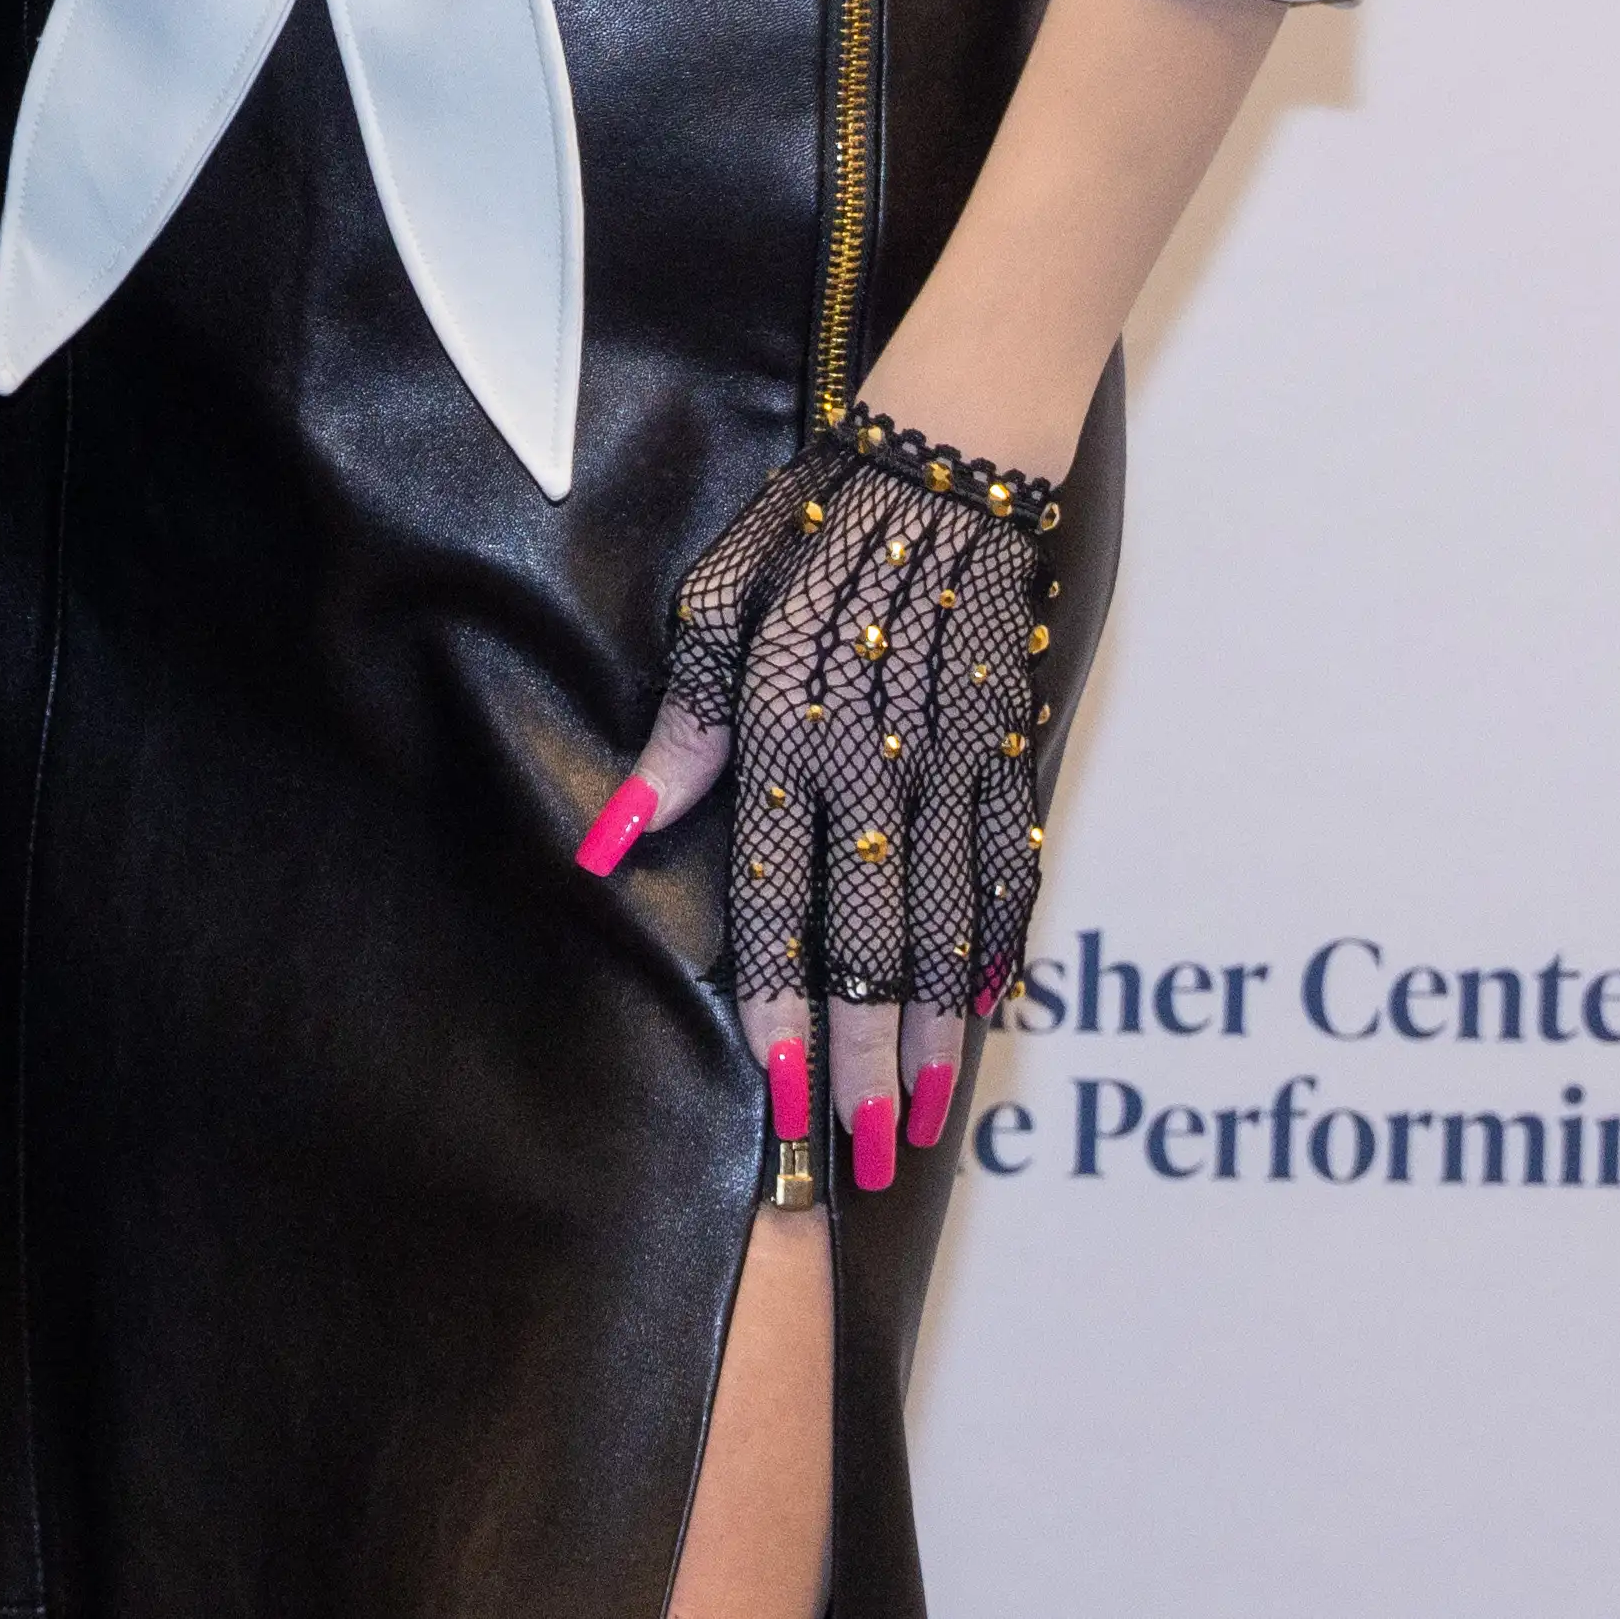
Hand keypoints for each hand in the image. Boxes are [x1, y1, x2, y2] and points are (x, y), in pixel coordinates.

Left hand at [576, 400, 1068, 1197]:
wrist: (945, 462)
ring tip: (919, 1120)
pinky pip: (1008, 872)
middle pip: (874, 944)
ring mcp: (955, 764)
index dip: (781, 1011)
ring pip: (947, 929)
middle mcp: (878, 765)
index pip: (783, 905)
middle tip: (863, 1156)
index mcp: (791, 734)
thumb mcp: (717, 610)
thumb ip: (678, 736)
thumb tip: (610, 837)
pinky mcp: (1009, 750)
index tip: (779, 1102)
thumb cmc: (810, 534)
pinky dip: (999, 952)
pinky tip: (987, 1015)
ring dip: (933, 1034)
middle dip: (864, 1061)